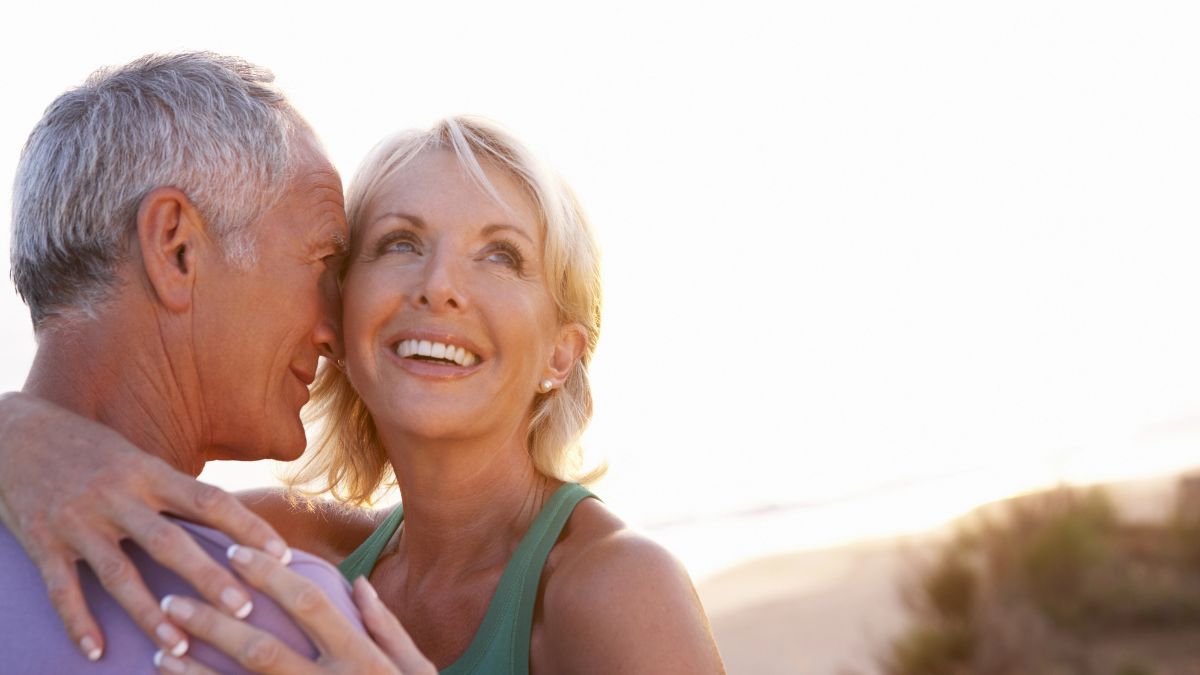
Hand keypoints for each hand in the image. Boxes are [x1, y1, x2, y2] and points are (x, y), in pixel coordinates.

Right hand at [0, 391, 291, 660]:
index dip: (249, 528)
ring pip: (121, 574)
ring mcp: (79, 520)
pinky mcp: (42, 540)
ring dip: (151, 613)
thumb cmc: (87, 448)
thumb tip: (224, 517)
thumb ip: (172, 489)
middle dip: (209, 579)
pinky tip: (96, 652)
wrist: (13, 432)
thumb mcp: (135, 457)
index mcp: (148, 472)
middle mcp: (117, 495)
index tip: (283, 556)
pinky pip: (63, 588)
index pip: (210, 501)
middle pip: (171, 542)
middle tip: (245, 611)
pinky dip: (79, 622)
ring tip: (180, 646)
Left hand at [155, 546, 435, 673]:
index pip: (309, 605)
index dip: (270, 576)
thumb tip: (358, 585)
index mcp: (361, 659)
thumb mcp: (419, 671)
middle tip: (173, 600)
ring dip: (195, 672)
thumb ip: (388, 628)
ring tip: (161, 649)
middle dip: (213, 622)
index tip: (233, 552)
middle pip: (261, 649)